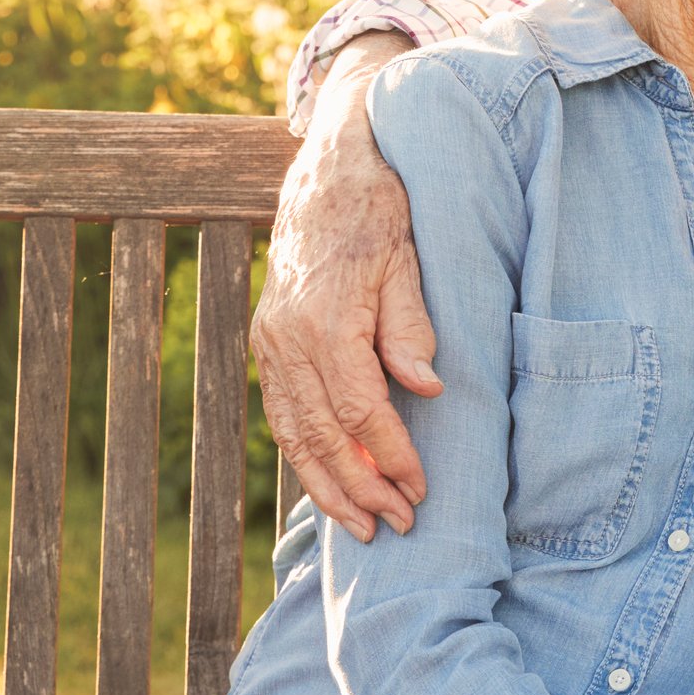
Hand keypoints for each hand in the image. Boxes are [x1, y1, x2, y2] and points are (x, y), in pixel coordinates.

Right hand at [252, 32, 438, 540]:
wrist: (331, 165)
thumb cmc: (380, 209)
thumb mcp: (407, 258)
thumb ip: (410, 326)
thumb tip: (425, 390)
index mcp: (324, 318)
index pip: (358, 410)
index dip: (390, 456)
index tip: (421, 490)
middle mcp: (286, 337)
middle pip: (319, 434)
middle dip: (358, 488)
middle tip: (395, 529)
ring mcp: (269, 340)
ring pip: (292, 432)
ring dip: (325, 485)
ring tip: (360, 526)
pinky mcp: (267, 339)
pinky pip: (281, 412)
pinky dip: (304, 454)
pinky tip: (328, 483)